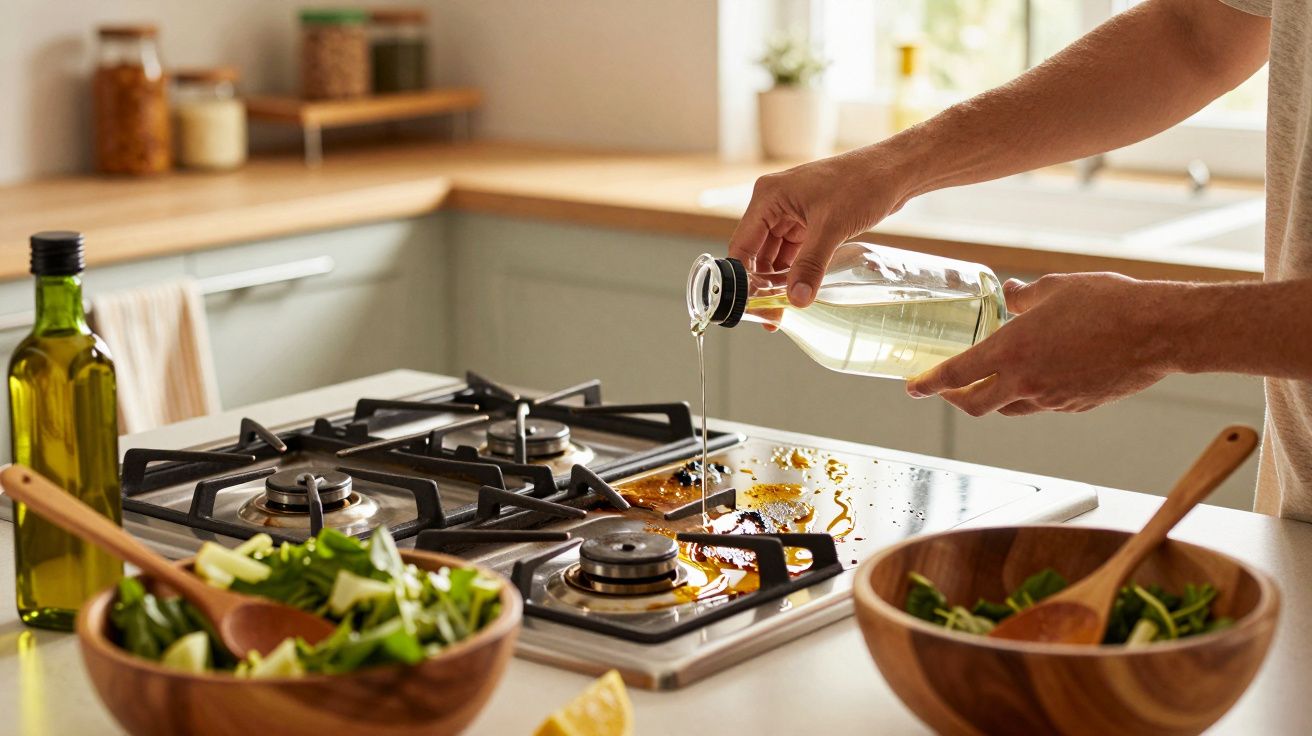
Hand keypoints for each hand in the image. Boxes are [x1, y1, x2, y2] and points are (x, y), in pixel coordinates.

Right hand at [727, 148, 910, 306]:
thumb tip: (796, 299)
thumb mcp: (831, 228)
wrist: (894, 170)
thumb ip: (810, 266)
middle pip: (757, 253)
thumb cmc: (862, 183)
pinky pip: (795, 252)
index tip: (753, 307)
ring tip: (785, 309)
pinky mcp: (809, 221)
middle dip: (763, 284)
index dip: (744, 278)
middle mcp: (774, 204)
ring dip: (780, 280)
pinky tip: (801, 290)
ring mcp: (792, 213)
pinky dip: (796, 270)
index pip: (742, 245)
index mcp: (768, 197)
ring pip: (776, 255)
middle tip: (772, 317)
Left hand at [905, 273, 1181, 415]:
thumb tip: (1010, 295)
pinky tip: (1036, 377)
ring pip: (1009, 409)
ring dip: (994, 398)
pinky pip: (1042, 406)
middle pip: (975, 406)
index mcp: (1012, 351)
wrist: (1161, 332)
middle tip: (947, 389)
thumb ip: (1025, 296)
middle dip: (954, 399)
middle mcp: (1027, 382)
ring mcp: (1053, 399)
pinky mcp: (1077, 405)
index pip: (957, 374)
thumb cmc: (1110, 303)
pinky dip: (1028, 396)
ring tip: (990, 381)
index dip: (929, 383)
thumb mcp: (1057, 288)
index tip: (912, 387)